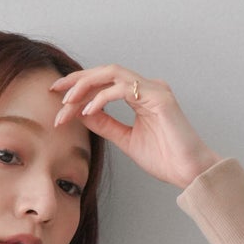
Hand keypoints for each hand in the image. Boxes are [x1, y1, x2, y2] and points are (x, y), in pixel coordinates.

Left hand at [48, 65, 221, 189]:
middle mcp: (147, 87)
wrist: (189, 171)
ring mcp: (154, 89)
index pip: (105, 82)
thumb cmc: (165, 159)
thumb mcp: (126, 140)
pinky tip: (87, 110)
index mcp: (140, 95)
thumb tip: (82, 113)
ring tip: (67, 102)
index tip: (58, 97)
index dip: (80, 86)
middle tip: (55, 89)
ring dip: (86, 86)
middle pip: (105, 72)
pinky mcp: (159, 97)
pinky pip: (123, 89)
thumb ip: (106, 124)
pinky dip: (102, 98)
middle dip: (78, 79)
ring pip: (112, 74)